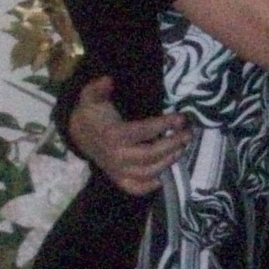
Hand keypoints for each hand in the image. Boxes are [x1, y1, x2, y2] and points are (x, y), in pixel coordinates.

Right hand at [65, 75, 189, 194]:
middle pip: (151, 154)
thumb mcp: (91, 96)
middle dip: (173, 144)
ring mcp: (117, 170)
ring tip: (182, 148)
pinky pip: (136, 188)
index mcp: (113, 135)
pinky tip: (164, 176)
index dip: (165, 124)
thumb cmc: (92, 113)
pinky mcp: (118, 179)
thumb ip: (98, 87)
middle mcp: (117, 156)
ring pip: (148, 172)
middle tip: (188, 134)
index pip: (145, 131)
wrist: (80, 134)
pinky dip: (150, 186)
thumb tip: (109, 79)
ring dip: (168, 161)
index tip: (181, 118)